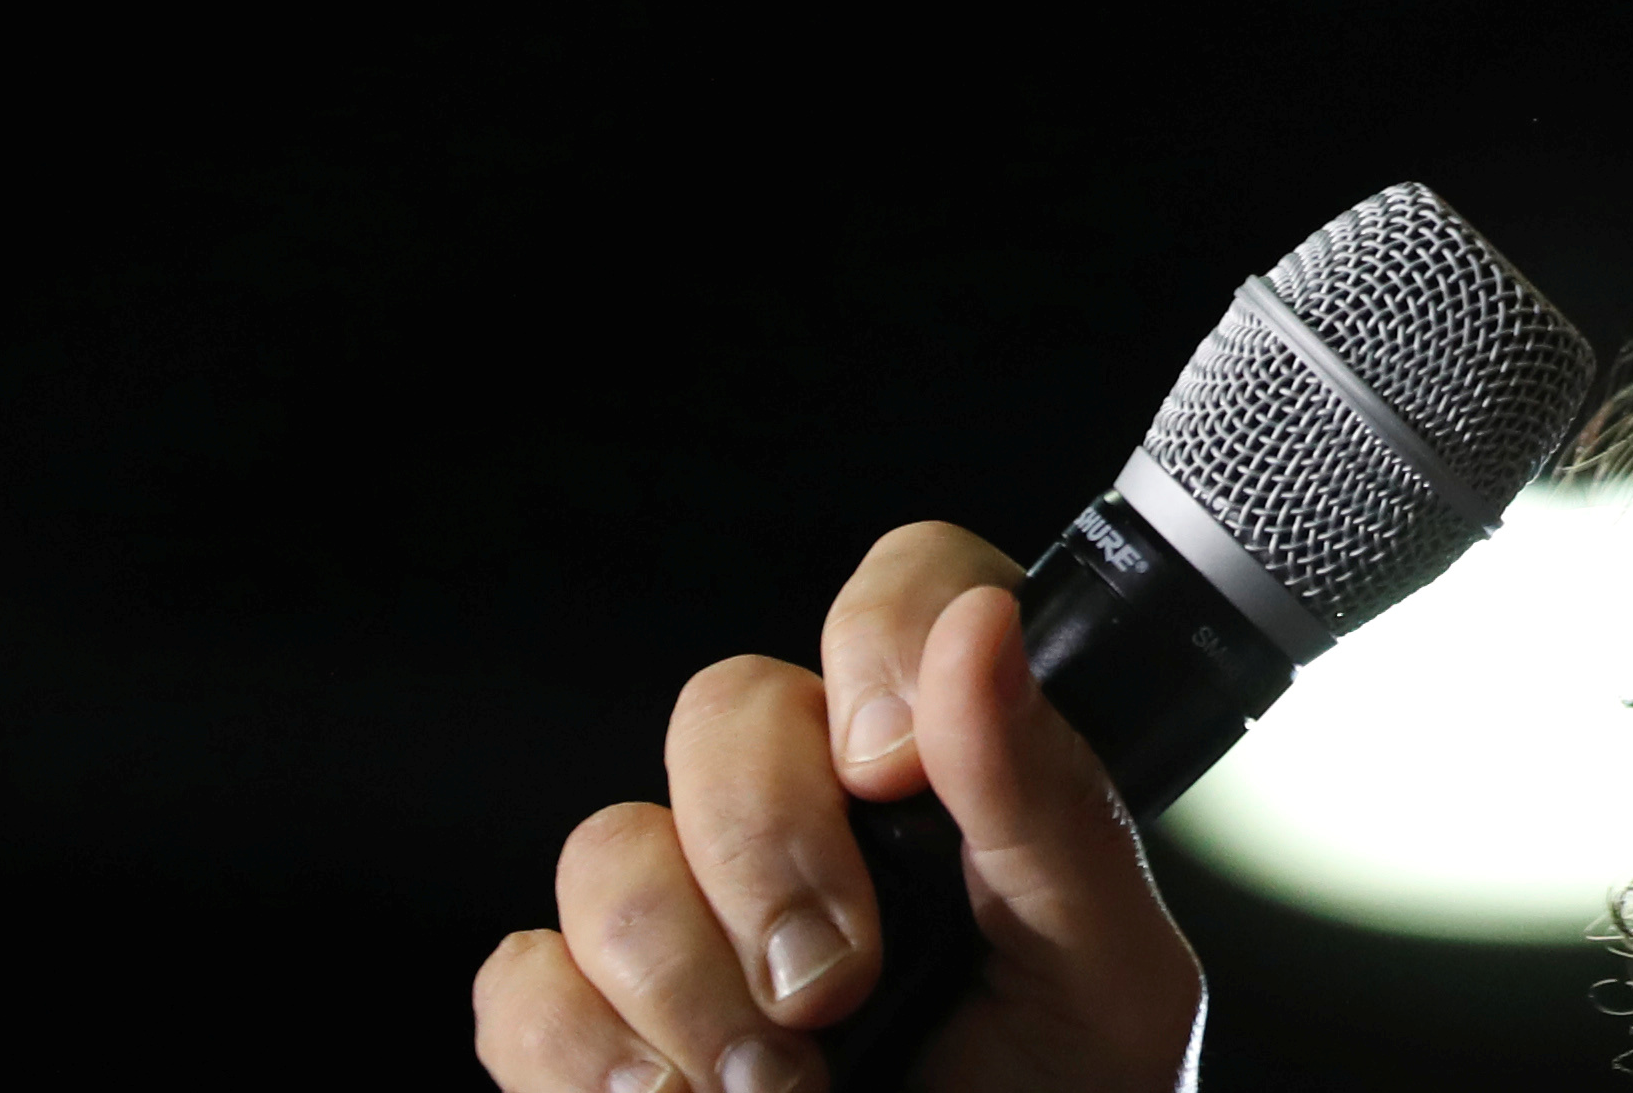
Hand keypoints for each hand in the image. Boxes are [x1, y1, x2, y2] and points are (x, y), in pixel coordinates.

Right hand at [474, 522, 1205, 1092]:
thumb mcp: (1106, 976)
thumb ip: (1049, 803)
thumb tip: (979, 629)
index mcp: (955, 769)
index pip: (900, 591)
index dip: (876, 643)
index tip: (888, 770)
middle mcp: (815, 814)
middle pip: (724, 708)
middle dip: (769, 855)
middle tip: (839, 985)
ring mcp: (695, 914)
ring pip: (610, 847)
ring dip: (691, 985)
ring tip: (785, 1089)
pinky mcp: (597, 1021)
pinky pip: (526, 980)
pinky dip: (592, 1055)